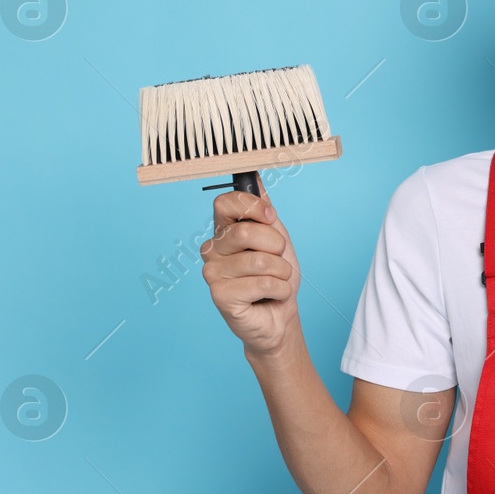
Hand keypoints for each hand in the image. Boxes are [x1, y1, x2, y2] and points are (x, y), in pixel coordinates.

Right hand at [201, 176, 301, 356]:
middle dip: (276, 246)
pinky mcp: (220, 296)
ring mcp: (212, 273)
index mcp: (223, 230)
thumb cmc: (276, 277)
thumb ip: (263, 209)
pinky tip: (271, 296)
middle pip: (246, 231)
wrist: (280, 317)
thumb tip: (254, 177)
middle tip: (278, 260)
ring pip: (259, 261)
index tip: (271, 217)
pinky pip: (263, 283)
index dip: (252, 207)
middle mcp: (212, 249)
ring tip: (276, 280)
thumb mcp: (276, 237)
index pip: (225, 202)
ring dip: (282, 272)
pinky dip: (280, 290)